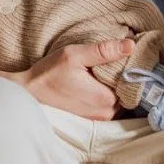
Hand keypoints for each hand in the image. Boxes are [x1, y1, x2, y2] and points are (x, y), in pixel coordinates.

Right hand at [18, 39, 132, 118]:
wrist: (29, 93)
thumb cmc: (49, 74)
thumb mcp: (74, 55)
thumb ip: (103, 51)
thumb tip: (131, 45)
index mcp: (107, 99)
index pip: (133, 81)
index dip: (130, 66)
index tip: (123, 54)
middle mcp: (107, 113)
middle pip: (128, 91)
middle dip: (123, 75)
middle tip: (112, 59)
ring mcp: (100, 118)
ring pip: (120, 97)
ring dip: (116, 84)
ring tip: (103, 69)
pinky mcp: (94, 118)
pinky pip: (111, 104)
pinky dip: (108, 92)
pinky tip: (97, 80)